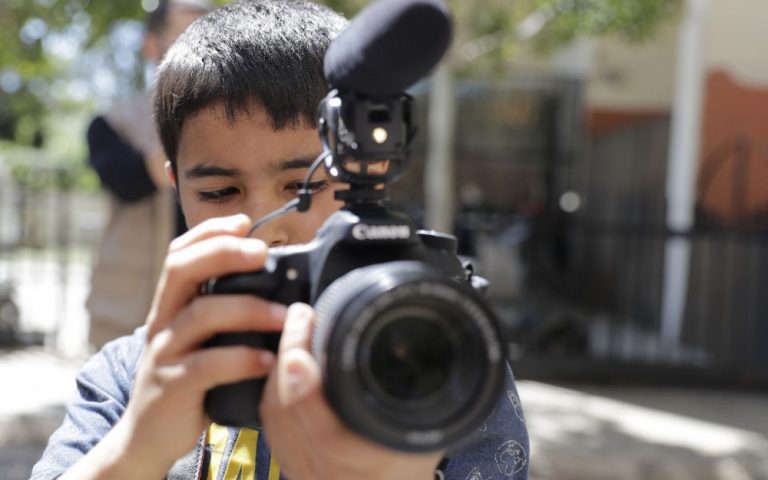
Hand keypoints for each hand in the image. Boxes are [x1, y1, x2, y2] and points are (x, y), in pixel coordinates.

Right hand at [64, 214, 284, 478]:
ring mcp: (165, 353)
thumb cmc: (188, 380)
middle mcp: (162, 322)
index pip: (179, 254)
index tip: (245, 222)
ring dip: (248, 309)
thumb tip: (278, 285)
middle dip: (223, 252)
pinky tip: (267, 360)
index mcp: (170, 306)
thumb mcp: (200, 339)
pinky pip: (207, 366)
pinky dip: (241, 359)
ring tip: (286, 315)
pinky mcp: (173, 387)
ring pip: (200, 315)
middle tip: (263, 252)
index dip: (209, 232)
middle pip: (181, 270)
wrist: (148, 434)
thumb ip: (224, 312)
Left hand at [260, 303, 442, 479]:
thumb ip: (424, 402)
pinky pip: (271, 424)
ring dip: (279, 368)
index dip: (303, 386)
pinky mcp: (292, 466)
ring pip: (274, 413)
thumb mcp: (426, 440)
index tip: (300, 353)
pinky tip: (286, 368)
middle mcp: (323, 468)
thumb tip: (429, 357)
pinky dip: (275, 389)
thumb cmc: (404, 474)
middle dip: (288, 355)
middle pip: (285, 409)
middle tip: (301, 318)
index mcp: (356, 459)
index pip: (317, 423)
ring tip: (296, 334)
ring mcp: (303, 469)